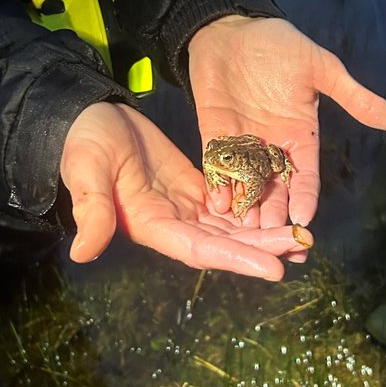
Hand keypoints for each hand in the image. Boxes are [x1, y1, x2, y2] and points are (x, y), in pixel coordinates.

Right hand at [60, 101, 311, 277]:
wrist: (87, 117)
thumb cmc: (82, 142)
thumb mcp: (86, 171)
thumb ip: (90, 210)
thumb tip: (83, 253)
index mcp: (150, 225)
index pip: (200, 250)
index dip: (238, 260)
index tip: (275, 269)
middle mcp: (172, 223)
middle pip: (225, 243)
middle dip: (263, 247)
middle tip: (303, 246)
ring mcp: (184, 207)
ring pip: (231, 227)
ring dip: (264, 234)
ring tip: (301, 237)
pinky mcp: (193, 187)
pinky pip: (229, 204)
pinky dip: (253, 209)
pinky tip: (281, 210)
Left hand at [187, 16, 385, 234]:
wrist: (231, 27)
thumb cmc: (279, 45)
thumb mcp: (322, 68)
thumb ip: (354, 97)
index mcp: (301, 136)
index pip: (306, 176)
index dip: (306, 198)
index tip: (304, 220)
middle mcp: (273, 148)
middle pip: (277, 191)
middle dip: (276, 216)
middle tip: (273, 241)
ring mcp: (242, 146)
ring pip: (248, 187)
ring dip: (248, 210)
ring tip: (244, 234)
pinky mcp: (214, 139)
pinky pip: (217, 170)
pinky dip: (218, 188)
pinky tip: (218, 206)